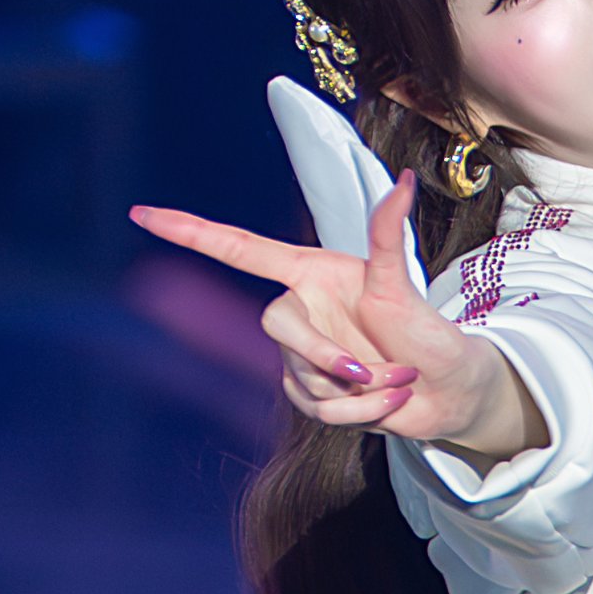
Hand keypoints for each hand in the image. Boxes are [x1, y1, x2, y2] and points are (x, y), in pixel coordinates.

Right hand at [126, 176, 545, 463]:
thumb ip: (390, 235)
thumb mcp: (405, 285)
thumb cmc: (430, 332)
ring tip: (397, 381)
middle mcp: (301, 309)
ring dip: (357, 390)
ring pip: (300, 376)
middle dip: (322, 355)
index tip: (144, 215)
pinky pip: (316, 408)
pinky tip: (386, 401)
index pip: (239, 249)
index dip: (192, 232)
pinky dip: (358, 413)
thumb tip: (403, 180)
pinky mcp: (312, 393)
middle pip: (275, 327)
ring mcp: (302, 354)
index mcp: (311, 272)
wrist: (448, 392)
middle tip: (370, 370)